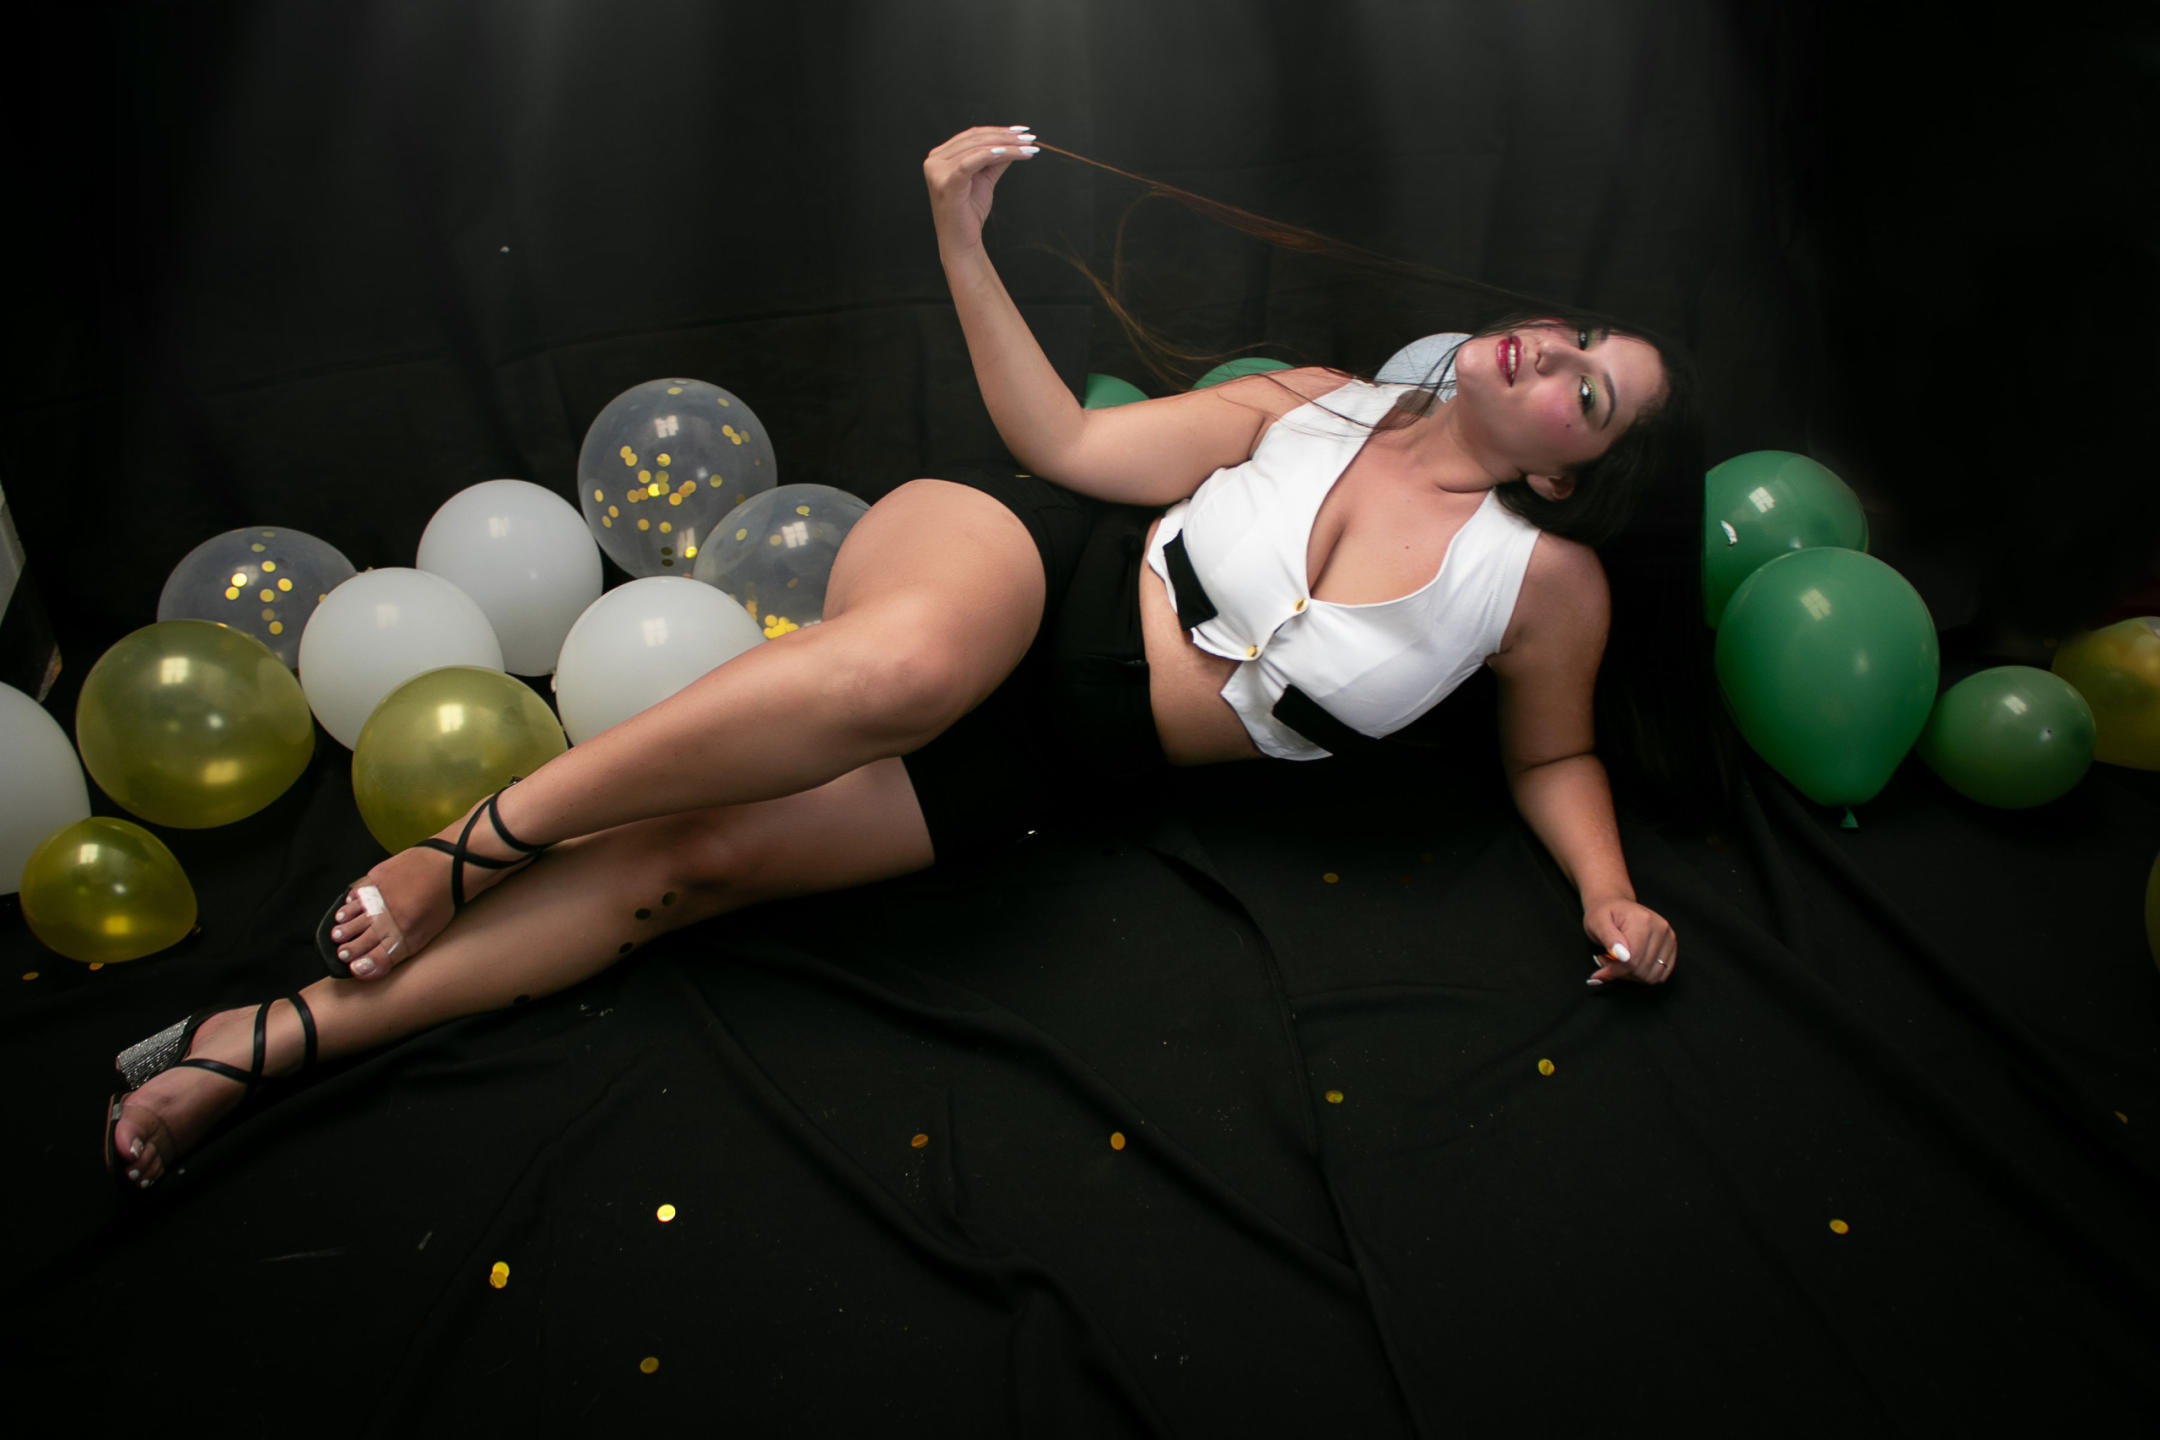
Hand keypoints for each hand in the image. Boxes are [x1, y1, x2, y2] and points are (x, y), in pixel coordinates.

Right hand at [923, 124, 1039, 254]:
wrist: (961, 242)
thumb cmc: (969, 213)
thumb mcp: (984, 179)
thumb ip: (996, 159)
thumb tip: (1014, 141)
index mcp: (940, 157)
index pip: (972, 136)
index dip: (998, 130)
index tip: (1022, 131)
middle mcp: (934, 160)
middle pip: (975, 139)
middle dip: (1006, 137)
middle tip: (1029, 138)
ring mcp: (937, 171)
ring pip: (978, 148)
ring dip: (1007, 146)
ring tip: (1028, 147)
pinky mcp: (947, 182)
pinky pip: (973, 160)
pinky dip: (994, 154)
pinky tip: (1013, 153)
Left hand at [1582, 895, 1677, 986]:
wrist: (1615, 904)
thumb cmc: (1603, 913)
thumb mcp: (1597, 922)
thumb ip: (1608, 938)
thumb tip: (1622, 956)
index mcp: (1643, 921)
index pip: (1632, 961)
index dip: (1614, 972)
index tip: (1599, 973)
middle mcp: (1660, 928)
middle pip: (1642, 970)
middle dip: (1620, 973)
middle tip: (1606, 961)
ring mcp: (1668, 937)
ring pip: (1651, 976)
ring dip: (1631, 975)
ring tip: (1618, 961)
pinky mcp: (1671, 945)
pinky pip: (1661, 974)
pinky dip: (1643, 975)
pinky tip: (1631, 964)